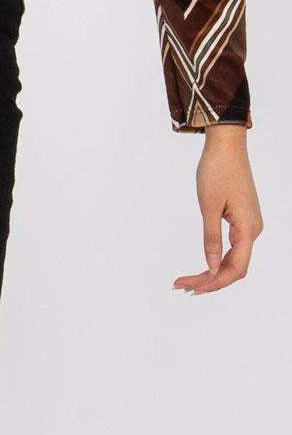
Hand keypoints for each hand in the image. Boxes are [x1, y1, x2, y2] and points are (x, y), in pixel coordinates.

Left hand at [174, 127, 262, 292]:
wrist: (226, 146)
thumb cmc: (216, 171)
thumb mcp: (209, 206)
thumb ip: (211, 238)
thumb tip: (211, 267)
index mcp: (248, 228)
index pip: (235, 268)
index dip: (214, 282)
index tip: (190, 288)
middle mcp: (253, 230)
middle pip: (235, 267)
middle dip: (209, 280)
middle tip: (181, 286)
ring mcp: (249, 225)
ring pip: (234, 259)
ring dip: (212, 272)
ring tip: (186, 280)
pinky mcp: (243, 220)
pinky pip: (233, 248)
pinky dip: (217, 259)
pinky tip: (202, 266)